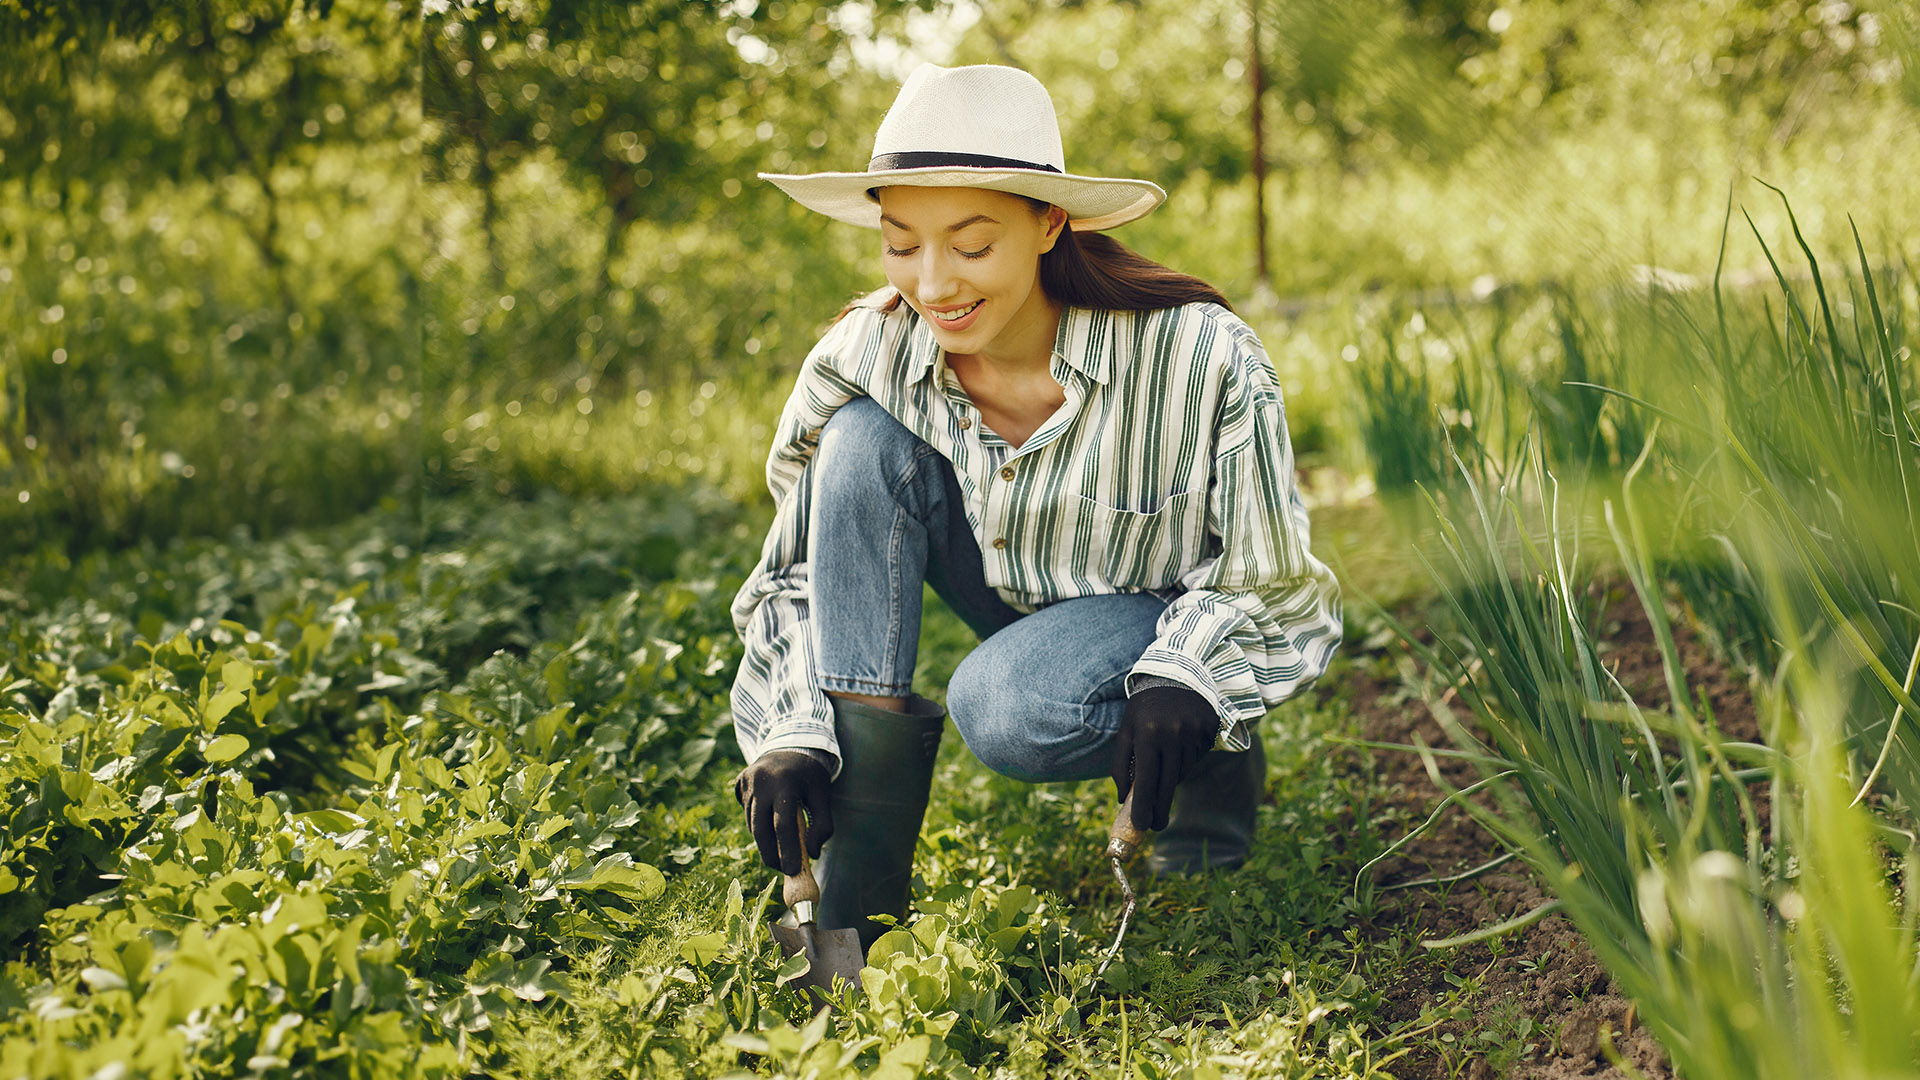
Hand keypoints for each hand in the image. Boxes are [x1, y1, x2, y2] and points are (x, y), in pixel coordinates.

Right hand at [734, 750, 833, 874]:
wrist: (791, 744)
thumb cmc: (810, 775)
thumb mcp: (823, 795)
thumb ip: (822, 825)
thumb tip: (812, 854)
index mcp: (785, 782)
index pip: (783, 825)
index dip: (787, 851)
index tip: (792, 870)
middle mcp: (762, 780)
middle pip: (761, 828)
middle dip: (770, 854)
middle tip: (781, 869)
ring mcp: (747, 781)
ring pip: (752, 822)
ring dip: (764, 840)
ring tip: (779, 848)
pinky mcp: (739, 782)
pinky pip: (747, 812)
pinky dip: (758, 823)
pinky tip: (769, 820)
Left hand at [1110, 685, 1218, 831]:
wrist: (1174, 674)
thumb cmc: (1143, 709)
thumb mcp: (1126, 731)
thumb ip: (1121, 765)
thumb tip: (1122, 799)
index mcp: (1147, 734)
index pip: (1144, 780)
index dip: (1142, 806)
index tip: (1141, 826)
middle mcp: (1172, 734)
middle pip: (1167, 784)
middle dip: (1160, 808)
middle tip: (1156, 825)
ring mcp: (1194, 731)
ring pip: (1183, 772)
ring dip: (1171, 779)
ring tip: (1163, 769)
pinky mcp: (1209, 729)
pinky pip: (1197, 758)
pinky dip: (1186, 762)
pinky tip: (1178, 748)